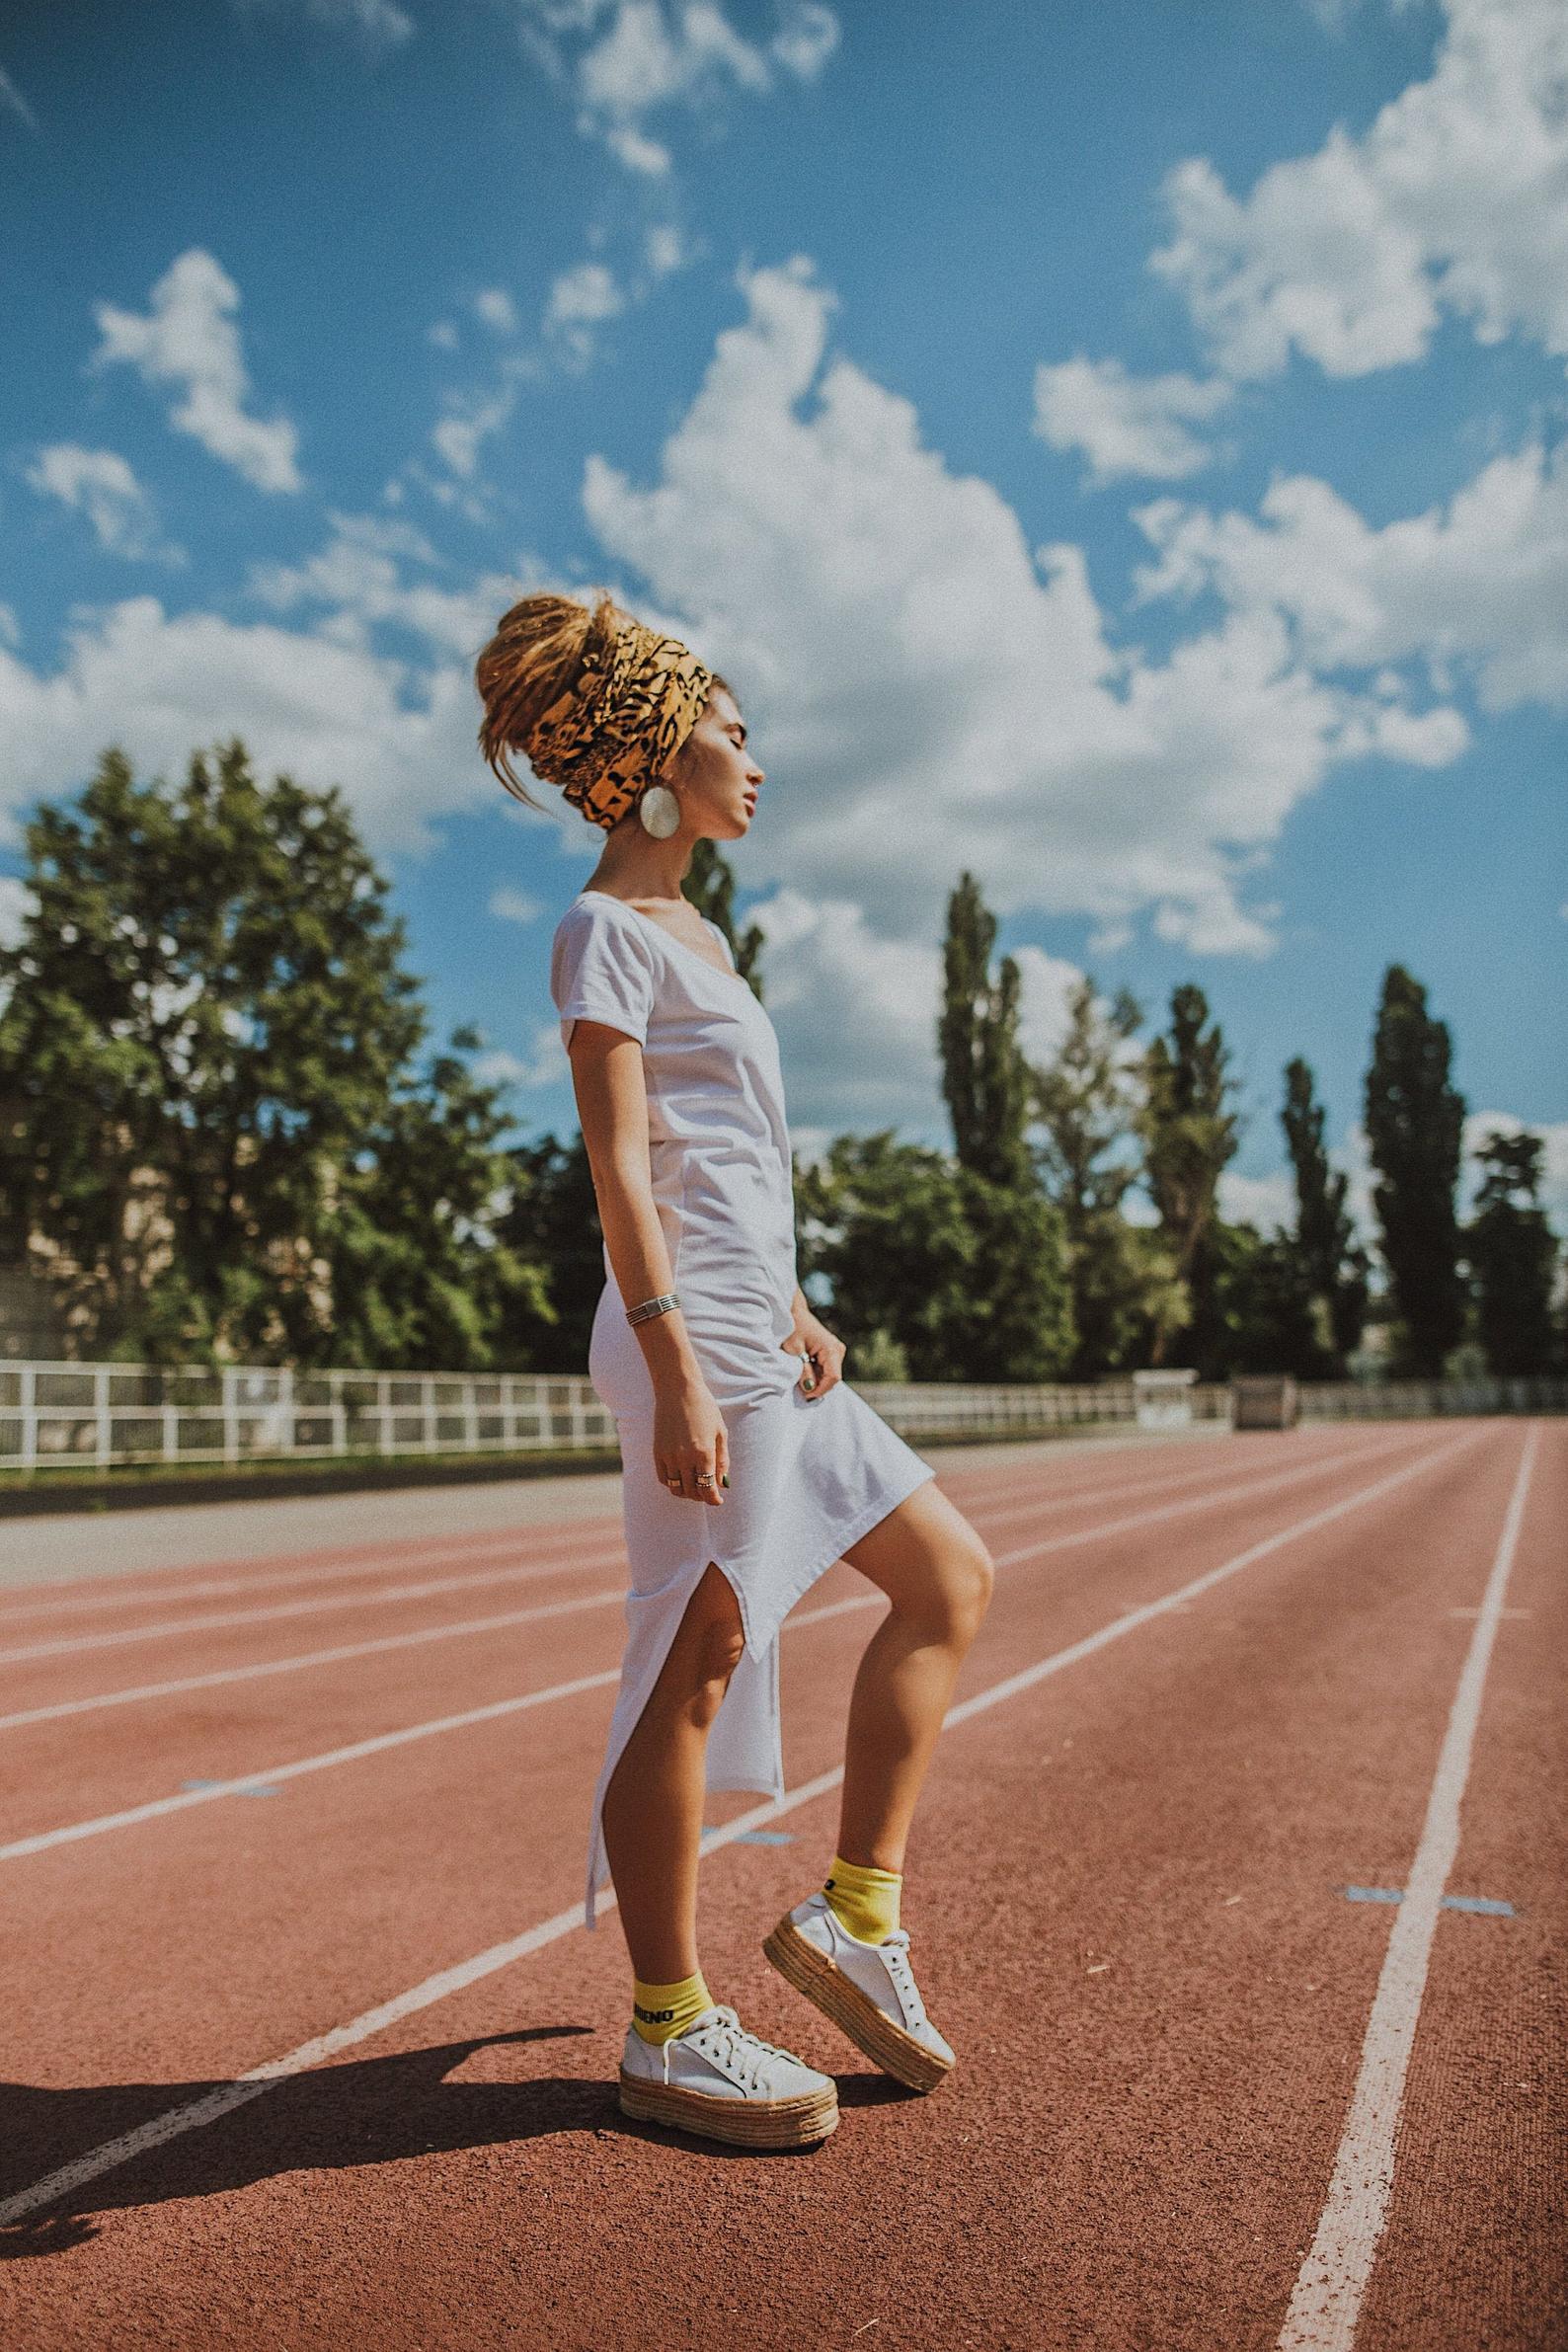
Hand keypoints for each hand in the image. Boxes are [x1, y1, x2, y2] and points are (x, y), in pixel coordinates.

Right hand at [652, 1373, 729, 1504]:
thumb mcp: (721, 1432)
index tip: (718, 1500)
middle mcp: (685, 1458)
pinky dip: (673, 1483)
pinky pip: (664, 1478)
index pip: (707, 1489)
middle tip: (708, 1491)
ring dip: (687, 1492)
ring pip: (676, 1488)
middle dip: (702, 1495)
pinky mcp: (657, 1452)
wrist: (678, 1390)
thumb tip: (722, 1483)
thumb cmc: (704, 1409)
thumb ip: (722, 1460)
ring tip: (695, 1485)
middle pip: (692, 1491)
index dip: (713, 1499)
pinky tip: (681, 1476)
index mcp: (704, 1453)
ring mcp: (669, 1456)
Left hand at [780, 1305, 844, 1399]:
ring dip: (815, 1380)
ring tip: (799, 1374)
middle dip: (817, 1386)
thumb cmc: (793, 1327)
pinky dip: (815, 1374)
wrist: (793, 1312)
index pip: (833, 1378)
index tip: (806, 1396)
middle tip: (799, 1387)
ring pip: (828, 1375)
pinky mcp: (830, 1353)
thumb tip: (810, 1389)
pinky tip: (803, 1369)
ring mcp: (836, 1352)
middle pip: (831, 1378)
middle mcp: (838, 1350)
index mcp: (832, 1349)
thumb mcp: (794, 1350)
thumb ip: (803, 1371)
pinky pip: (825, 1370)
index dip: (820, 1389)